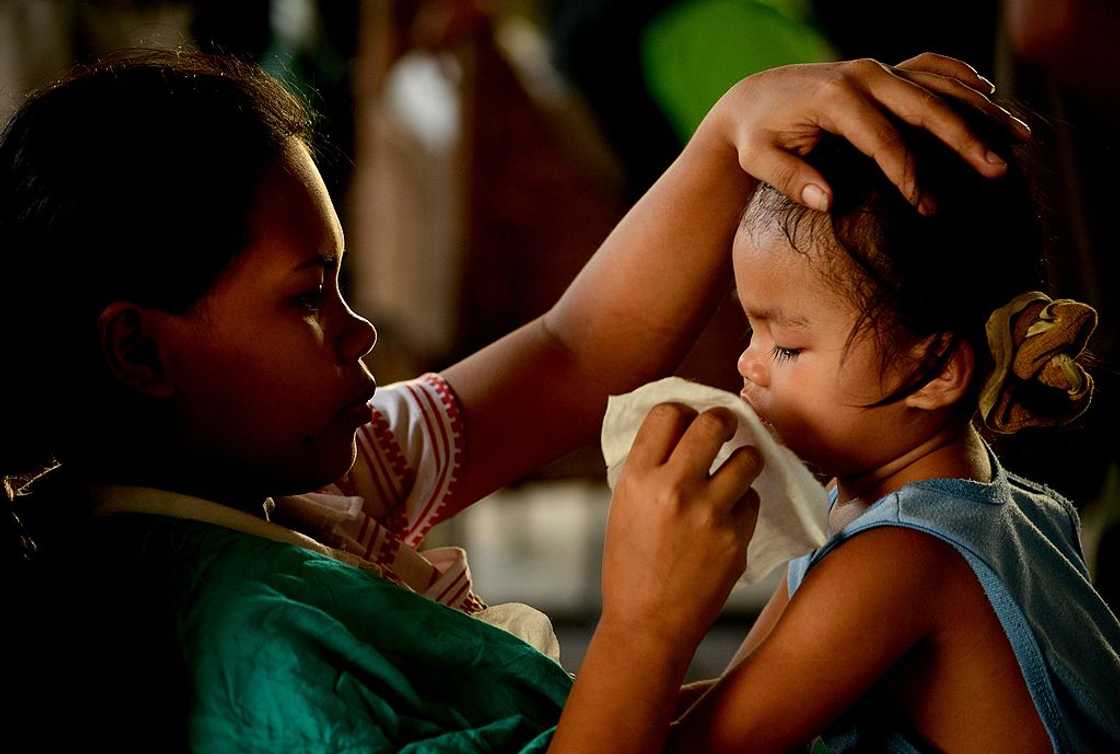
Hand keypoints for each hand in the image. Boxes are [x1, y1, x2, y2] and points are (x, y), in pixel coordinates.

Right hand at [600, 404, 761, 648]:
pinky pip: (752, 502)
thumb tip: (678, 434)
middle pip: (714, 424)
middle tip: (728, 428)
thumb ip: (648, 471)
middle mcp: (674, 489)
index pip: (668, 413)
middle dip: (726, 420)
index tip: (691, 420)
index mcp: (638, 479)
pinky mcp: (736, 539)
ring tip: (736, 471)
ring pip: (748, 459)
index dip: (684, 410)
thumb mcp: (623, 509)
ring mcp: (709, 514)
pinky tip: (729, 518)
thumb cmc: (630, 566)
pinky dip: (744, 504)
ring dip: (745, 460)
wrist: (648, 624)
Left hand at [704, 52, 1030, 213]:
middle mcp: (863, 76)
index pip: (884, 141)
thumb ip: (790, 178)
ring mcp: (877, 68)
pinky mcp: (884, 69)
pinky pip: (932, 67)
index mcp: (836, 99)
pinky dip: (962, 78)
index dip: (909, 175)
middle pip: (926, 108)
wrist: (754, 97)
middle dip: (964, 140)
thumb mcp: (760, 159)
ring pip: (939, 85)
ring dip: (981, 109)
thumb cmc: (758, 136)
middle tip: (998, 170)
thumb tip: (829, 201)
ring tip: (1020, 137)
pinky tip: (990, 95)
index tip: (929, 208)